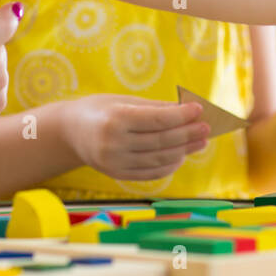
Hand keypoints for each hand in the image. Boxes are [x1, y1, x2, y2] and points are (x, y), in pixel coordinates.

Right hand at [59, 95, 210, 179]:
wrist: (69, 132)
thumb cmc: (101, 109)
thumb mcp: (125, 101)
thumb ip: (156, 107)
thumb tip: (188, 111)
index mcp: (116, 119)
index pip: (157, 120)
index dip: (181, 116)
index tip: (199, 109)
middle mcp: (114, 144)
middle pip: (161, 141)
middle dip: (187, 134)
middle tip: (206, 128)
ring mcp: (115, 163)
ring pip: (158, 159)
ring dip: (183, 151)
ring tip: (200, 141)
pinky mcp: (117, 174)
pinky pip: (149, 173)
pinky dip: (169, 166)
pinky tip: (181, 156)